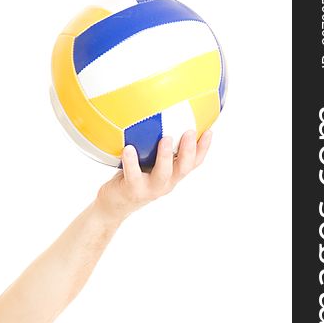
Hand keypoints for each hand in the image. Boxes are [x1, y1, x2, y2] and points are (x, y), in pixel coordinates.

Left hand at [93, 129, 211, 222]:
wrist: (113, 205)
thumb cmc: (131, 178)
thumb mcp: (146, 164)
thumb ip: (154, 148)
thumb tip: (158, 117)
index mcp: (172, 175)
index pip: (193, 163)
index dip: (203, 149)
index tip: (209, 130)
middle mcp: (165, 183)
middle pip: (183, 168)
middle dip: (189, 150)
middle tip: (191, 131)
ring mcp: (150, 188)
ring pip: (163, 173)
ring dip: (166, 156)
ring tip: (166, 139)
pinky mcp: (132, 190)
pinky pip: (132, 174)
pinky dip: (131, 161)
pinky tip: (128, 148)